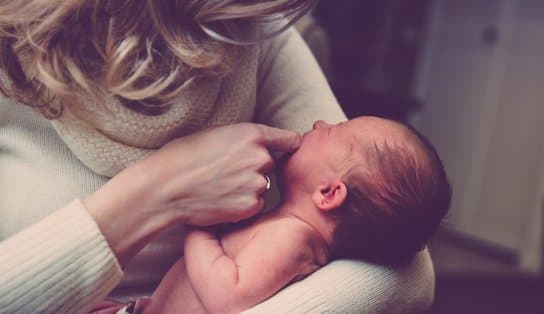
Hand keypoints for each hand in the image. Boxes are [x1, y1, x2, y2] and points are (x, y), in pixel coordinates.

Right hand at [140, 122, 301, 224]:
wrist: (166, 187)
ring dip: (249, 187)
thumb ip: (244, 138)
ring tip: (220, 186)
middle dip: (256, 168)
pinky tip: (221, 200)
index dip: (288, 145)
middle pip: (270, 163)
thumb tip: (260, 144)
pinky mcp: (250, 205)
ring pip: (262, 185)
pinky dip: (242, 204)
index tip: (289, 149)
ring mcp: (257, 183)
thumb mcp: (216, 133)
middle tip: (228, 172)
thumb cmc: (184, 156)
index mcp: (252, 134)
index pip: (289, 139)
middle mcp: (260, 157)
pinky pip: (255, 204)